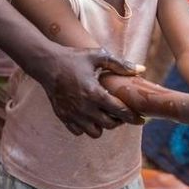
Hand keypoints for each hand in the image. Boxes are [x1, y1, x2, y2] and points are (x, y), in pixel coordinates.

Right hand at [25, 44, 144, 137]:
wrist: (46, 64)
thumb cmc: (74, 58)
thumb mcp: (98, 56)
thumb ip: (120, 64)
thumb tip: (142, 69)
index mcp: (94, 93)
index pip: (119, 111)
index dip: (133, 117)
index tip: (141, 119)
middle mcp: (83, 107)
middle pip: (109, 125)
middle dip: (119, 121)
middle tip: (122, 113)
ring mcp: (72, 114)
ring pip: (95, 132)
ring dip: (103, 126)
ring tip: (106, 115)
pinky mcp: (63, 117)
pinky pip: (79, 132)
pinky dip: (87, 127)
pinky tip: (91, 116)